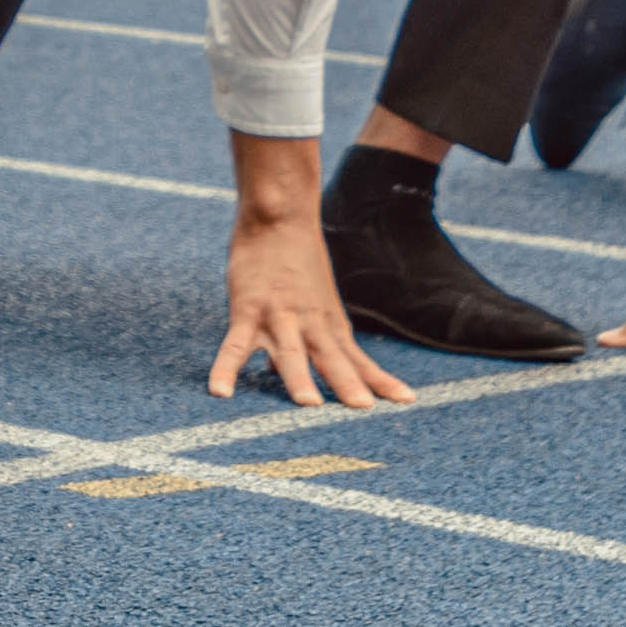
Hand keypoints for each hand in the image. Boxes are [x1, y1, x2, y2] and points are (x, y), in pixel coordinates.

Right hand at [208, 136, 416, 405]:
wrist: (280, 216)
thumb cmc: (296, 260)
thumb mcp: (314, 301)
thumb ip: (309, 337)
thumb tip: (285, 370)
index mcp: (329, 324)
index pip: (358, 359)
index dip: (380, 381)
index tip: (406, 402)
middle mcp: (310, 324)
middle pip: (332, 358)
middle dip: (347, 385)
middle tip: (363, 410)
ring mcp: (279, 317)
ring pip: (290, 352)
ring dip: (299, 377)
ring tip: (309, 404)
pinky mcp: (248, 310)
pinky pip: (235, 346)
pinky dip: (226, 368)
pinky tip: (220, 392)